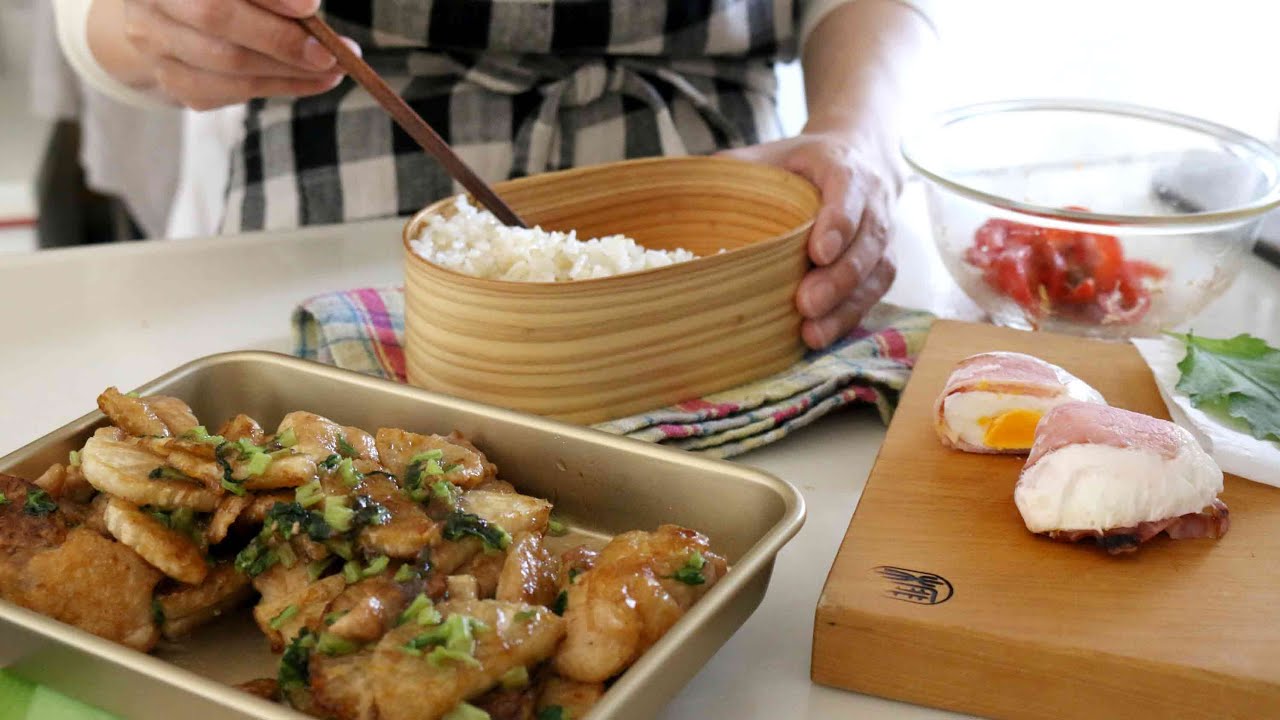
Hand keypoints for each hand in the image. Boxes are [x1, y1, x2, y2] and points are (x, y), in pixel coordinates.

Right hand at [117, 0, 356, 109]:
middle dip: (281, 40)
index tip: (310, 7)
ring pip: (228, 66)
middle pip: (217, 22)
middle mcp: (149, 5)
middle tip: (331, 52)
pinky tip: (312, 81)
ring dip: (290, 71)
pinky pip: (231, 92)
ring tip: (333, 69)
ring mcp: (155, 48)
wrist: (169, 13)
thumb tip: (307, 8)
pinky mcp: (174, 83)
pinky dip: (279, 87)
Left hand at [720, 132, 897, 348]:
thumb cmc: (804, 163)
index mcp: (844, 167)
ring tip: (812, 333)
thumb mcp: (772, 154)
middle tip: (806, 304)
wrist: (861, 157)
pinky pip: (875, 293)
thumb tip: (682, 188)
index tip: (817, 253)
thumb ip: (735, 168)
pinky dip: (850, 317)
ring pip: (876, 273)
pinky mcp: (883, 263)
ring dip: (845, 306)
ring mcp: (884, 235)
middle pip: (866, 242)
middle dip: (838, 278)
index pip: (848, 193)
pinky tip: (822, 336)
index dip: (837, 224)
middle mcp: (874, 201)